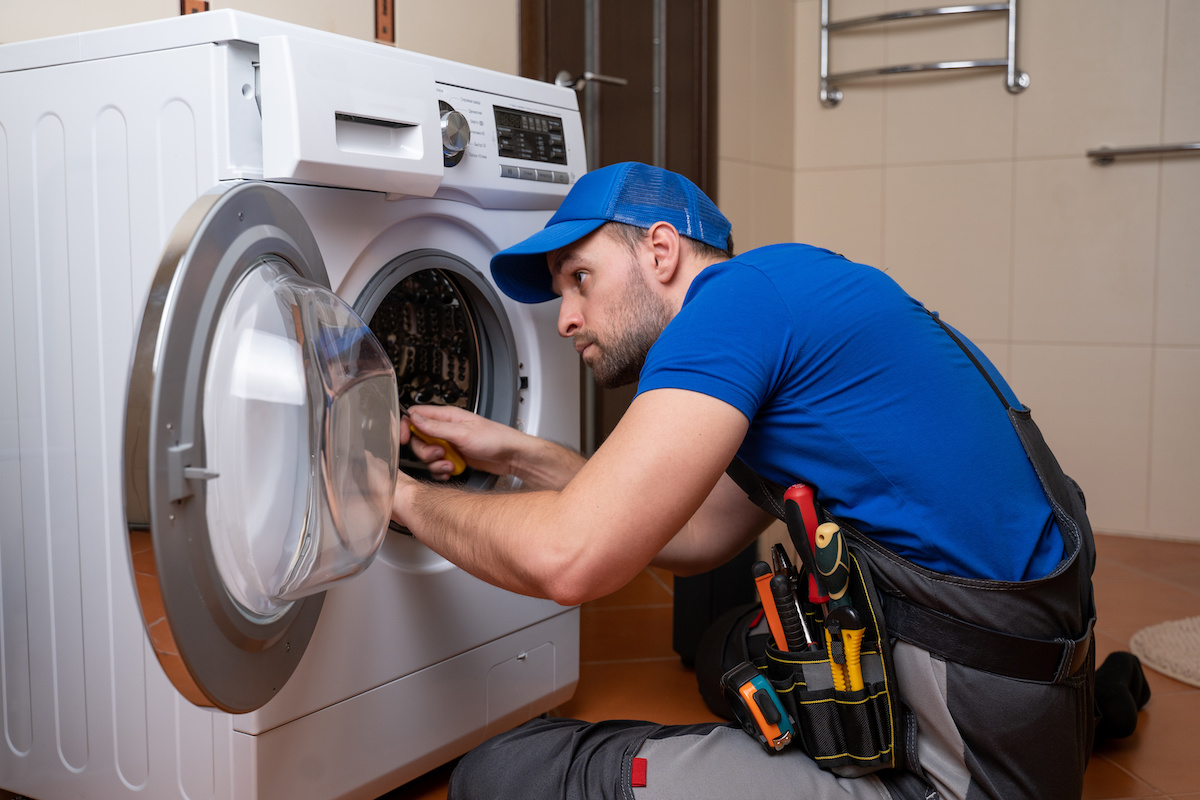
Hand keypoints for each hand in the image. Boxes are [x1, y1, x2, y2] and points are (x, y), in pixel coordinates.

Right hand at [400, 404, 520, 480]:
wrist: (512, 456)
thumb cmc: (495, 438)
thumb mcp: (463, 432)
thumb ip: (436, 427)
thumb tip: (414, 418)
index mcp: (447, 416)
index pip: (415, 415)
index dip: (405, 426)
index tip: (403, 439)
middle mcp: (446, 428)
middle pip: (418, 439)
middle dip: (425, 451)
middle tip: (440, 453)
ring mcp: (450, 443)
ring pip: (427, 455)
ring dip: (435, 463)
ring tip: (450, 464)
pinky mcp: (454, 457)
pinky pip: (437, 465)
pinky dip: (441, 471)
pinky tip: (451, 471)